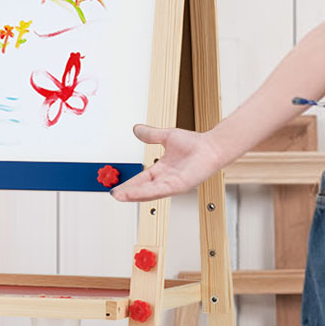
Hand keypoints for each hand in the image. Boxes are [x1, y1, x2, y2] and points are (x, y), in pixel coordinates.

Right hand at [110, 124, 225, 200]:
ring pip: (148, 193)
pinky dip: (145, 192)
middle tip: (113, 194)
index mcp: (162, 170)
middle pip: (142, 189)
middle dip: (127, 193)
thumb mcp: (167, 136)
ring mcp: (172, 184)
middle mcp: (166, 179)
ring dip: (133, 195)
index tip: (116, 187)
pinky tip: (135, 193)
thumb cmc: (196, 144)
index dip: (128, 184)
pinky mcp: (178, 186)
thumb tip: (137, 129)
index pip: (141, 179)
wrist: (211, 146)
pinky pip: (158, 191)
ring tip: (119, 196)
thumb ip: (151, 135)